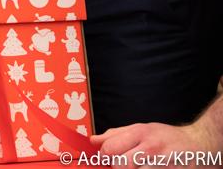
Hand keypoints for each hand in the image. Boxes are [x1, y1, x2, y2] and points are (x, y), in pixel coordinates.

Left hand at [93, 121, 219, 168]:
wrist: (200, 145)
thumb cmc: (167, 137)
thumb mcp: (141, 129)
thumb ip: (116, 134)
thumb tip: (93, 141)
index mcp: (141, 133)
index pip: (110, 148)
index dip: (104, 156)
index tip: (106, 158)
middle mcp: (151, 148)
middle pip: (120, 164)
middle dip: (118, 166)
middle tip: (124, 164)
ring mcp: (162, 165)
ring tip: (141, 165)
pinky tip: (150, 168)